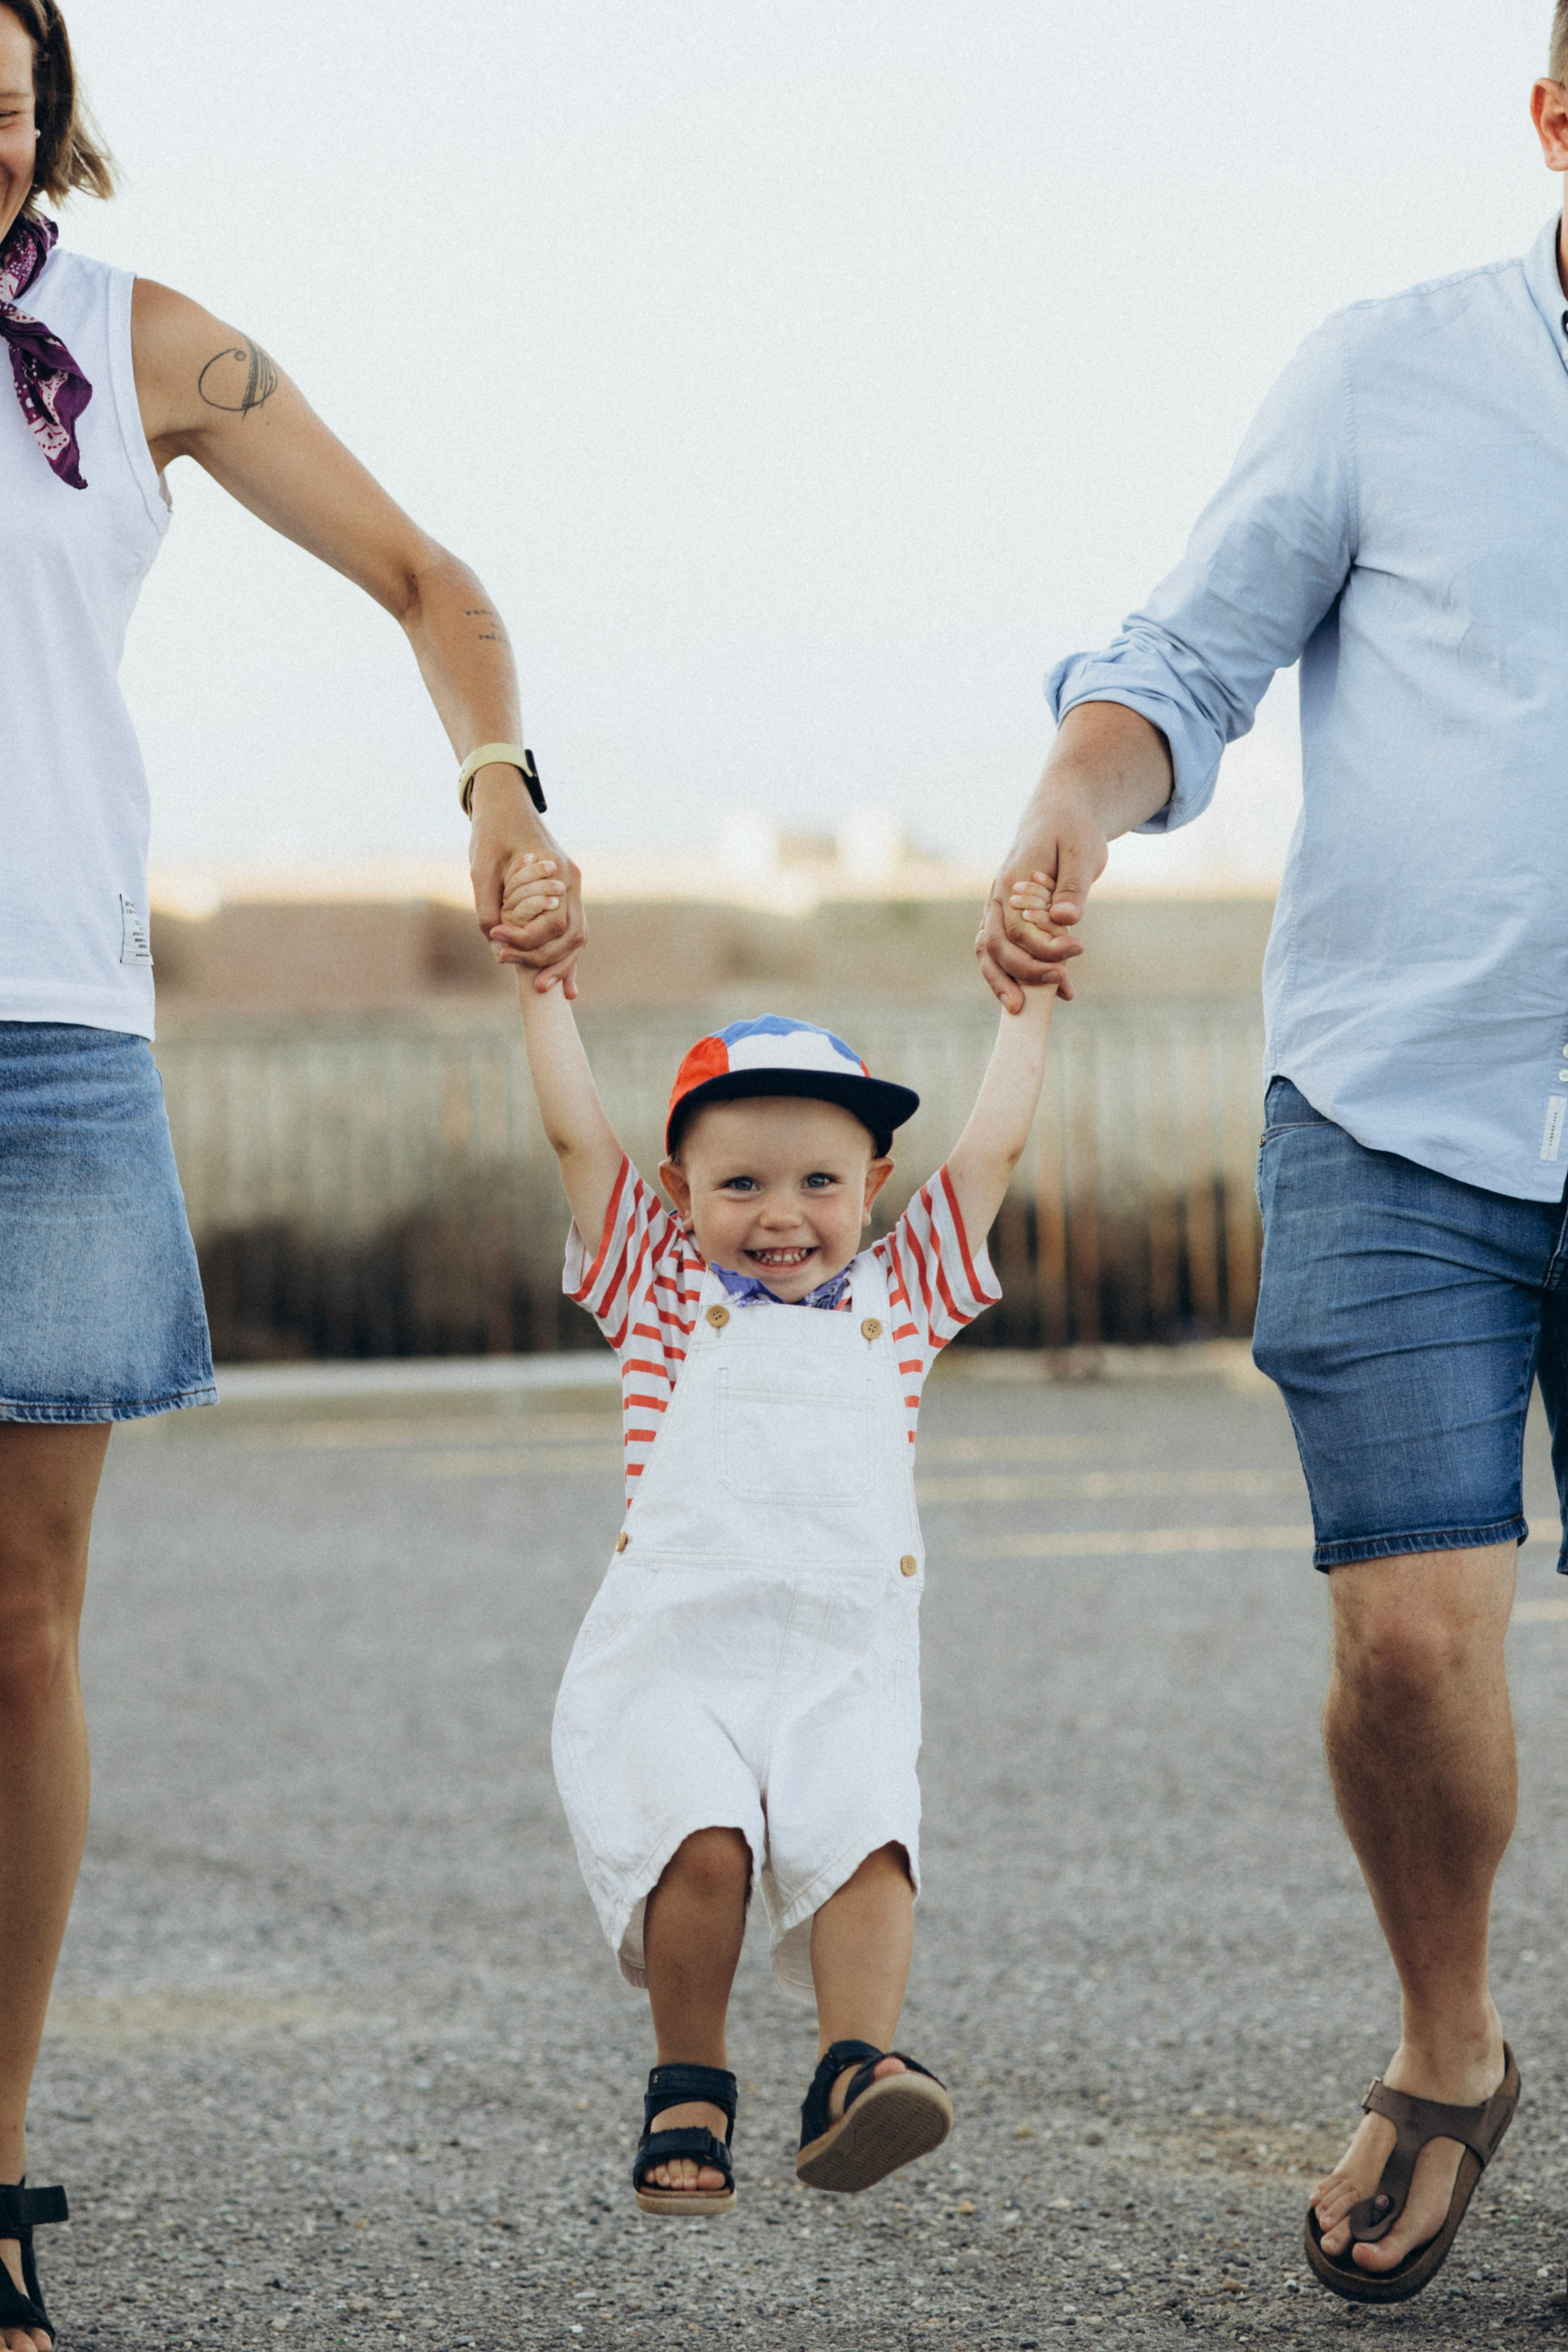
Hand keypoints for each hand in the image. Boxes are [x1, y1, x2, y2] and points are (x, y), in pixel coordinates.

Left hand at [470, 765, 584, 994]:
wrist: (504, 801)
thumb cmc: (491, 829)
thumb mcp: (482, 865)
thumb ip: (487, 903)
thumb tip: (492, 939)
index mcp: (557, 871)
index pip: (553, 922)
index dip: (527, 940)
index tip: (498, 944)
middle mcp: (571, 881)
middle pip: (573, 936)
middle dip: (550, 963)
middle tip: (525, 982)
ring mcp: (571, 888)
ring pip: (577, 937)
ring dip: (562, 965)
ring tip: (541, 988)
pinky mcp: (563, 894)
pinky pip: (571, 930)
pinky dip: (567, 957)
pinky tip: (566, 986)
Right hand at [975, 793, 1103, 1011]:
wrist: (1058, 817)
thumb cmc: (1072, 832)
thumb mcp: (1082, 853)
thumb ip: (1072, 887)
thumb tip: (1063, 919)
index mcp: (1012, 880)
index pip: (1018, 926)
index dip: (1045, 946)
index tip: (1078, 949)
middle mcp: (997, 898)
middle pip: (995, 945)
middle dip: (1024, 971)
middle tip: (1061, 986)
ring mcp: (997, 910)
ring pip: (988, 953)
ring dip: (1003, 982)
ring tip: (1022, 1010)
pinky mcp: (1006, 919)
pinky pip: (1000, 952)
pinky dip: (1013, 974)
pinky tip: (1040, 994)